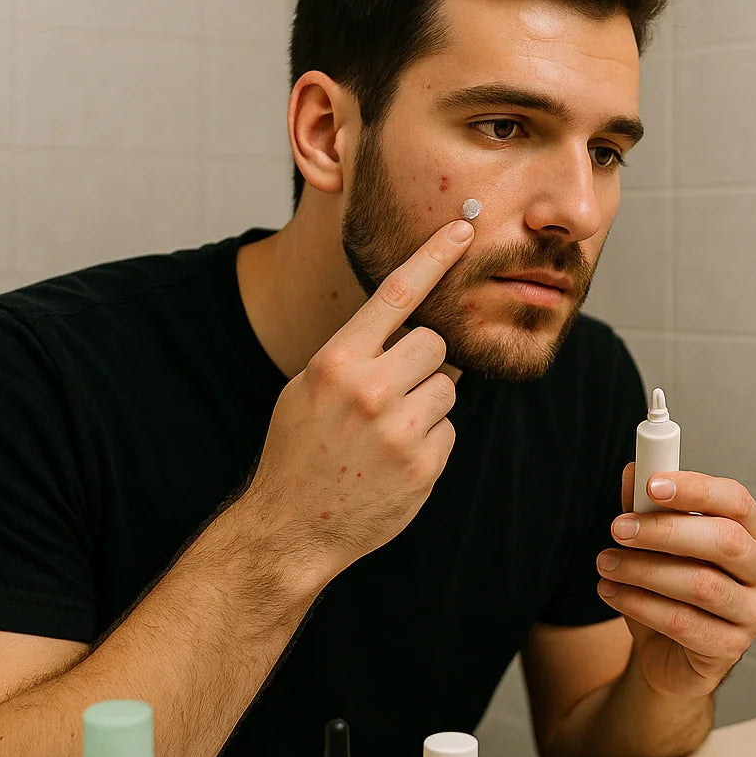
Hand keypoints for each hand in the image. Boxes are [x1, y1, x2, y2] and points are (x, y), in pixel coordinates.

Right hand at [238, 219, 474, 580]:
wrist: (292, 527)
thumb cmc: (299, 450)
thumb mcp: (308, 388)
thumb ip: (356, 353)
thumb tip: (415, 324)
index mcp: (336, 362)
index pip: (395, 294)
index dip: (433, 256)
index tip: (463, 229)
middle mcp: (370, 390)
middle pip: (434, 341)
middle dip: (422, 360)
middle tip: (392, 390)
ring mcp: (400, 430)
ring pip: (447, 385)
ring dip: (428, 402)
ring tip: (388, 431)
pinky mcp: (424, 466)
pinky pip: (449, 430)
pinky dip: (430, 443)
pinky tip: (394, 462)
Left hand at [596, 466, 755, 698]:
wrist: (670, 653)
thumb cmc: (672, 590)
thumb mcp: (657, 544)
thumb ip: (649, 507)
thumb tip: (635, 470)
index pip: (736, 500)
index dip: (695, 489)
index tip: (652, 485)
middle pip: (725, 541)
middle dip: (665, 531)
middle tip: (619, 528)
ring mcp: (754, 612)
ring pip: (702, 584)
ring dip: (644, 570)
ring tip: (606, 564)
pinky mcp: (731, 648)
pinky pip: (683, 623)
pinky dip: (640, 604)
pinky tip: (612, 592)